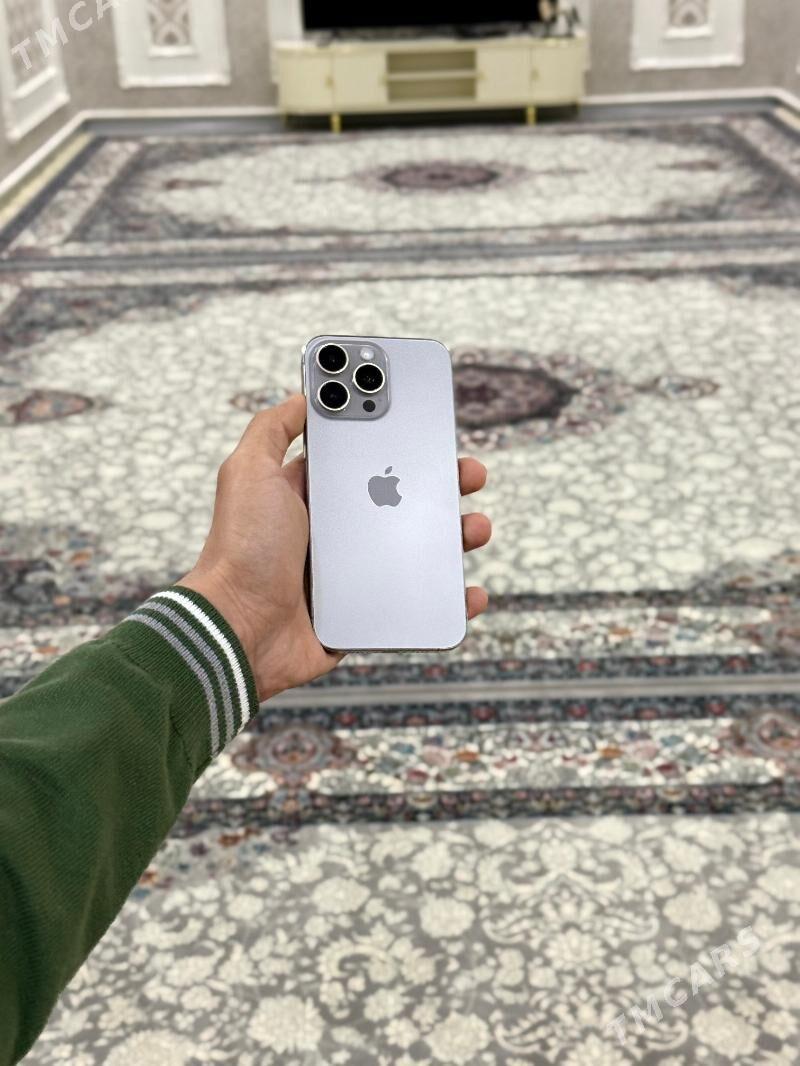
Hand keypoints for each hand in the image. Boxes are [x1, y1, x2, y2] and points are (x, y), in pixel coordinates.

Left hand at [180, 395, 491, 700]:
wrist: (240, 629)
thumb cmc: (242, 550)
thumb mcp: (249, 472)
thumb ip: (272, 429)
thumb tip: (304, 394)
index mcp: (314, 495)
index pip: (366, 459)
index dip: (399, 440)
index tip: (430, 425)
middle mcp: (336, 531)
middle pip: (403, 500)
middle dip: (441, 484)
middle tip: (468, 473)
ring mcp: (354, 573)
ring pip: (419, 548)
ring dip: (455, 535)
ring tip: (474, 528)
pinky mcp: (365, 612)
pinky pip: (417, 602)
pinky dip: (450, 597)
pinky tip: (468, 589)